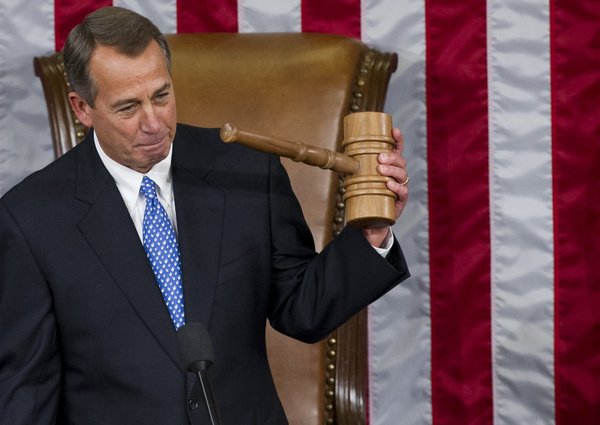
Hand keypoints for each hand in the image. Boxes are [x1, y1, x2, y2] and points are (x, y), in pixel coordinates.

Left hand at [362, 127, 408, 246]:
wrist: (371, 221)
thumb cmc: (366, 195)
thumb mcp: (359, 180)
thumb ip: (351, 169)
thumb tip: (336, 159)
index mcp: (390, 166)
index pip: (397, 150)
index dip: (398, 139)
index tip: (395, 130)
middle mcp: (398, 175)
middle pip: (400, 161)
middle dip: (391, 157)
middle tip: (379, 158)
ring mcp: (401, 187)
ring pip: (402, 175)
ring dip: (392, 170)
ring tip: (380, 170)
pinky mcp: (401, 201)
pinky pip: (403, 192)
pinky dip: (396, 187)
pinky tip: (389, 185)